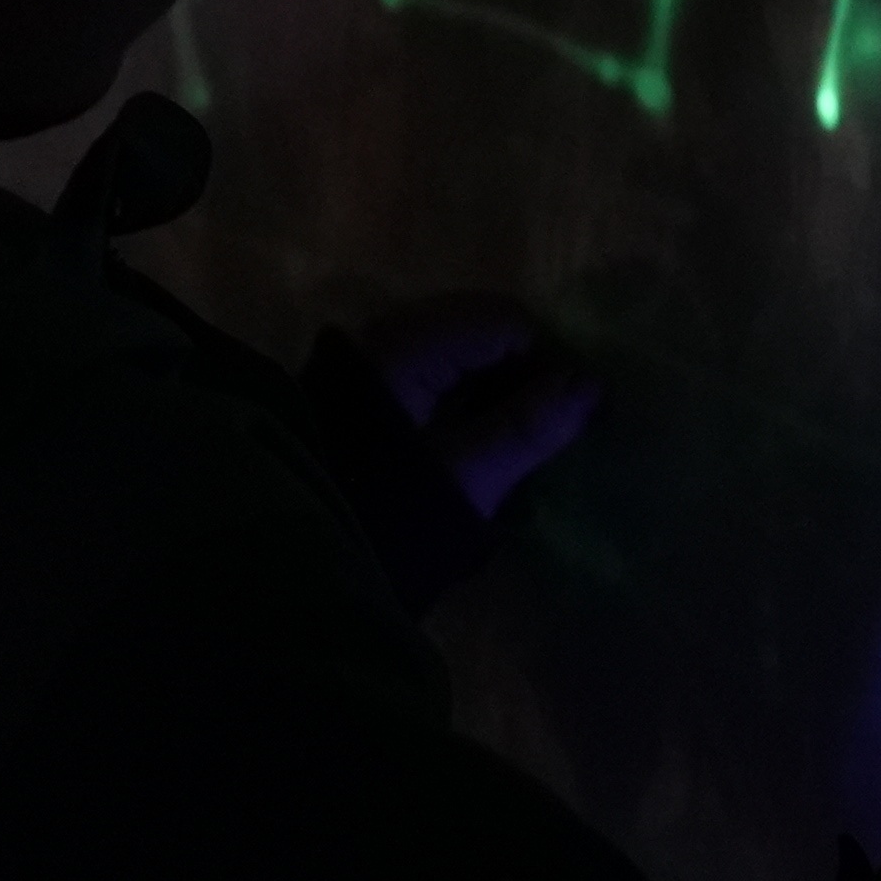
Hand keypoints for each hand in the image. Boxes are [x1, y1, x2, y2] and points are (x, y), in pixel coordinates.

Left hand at [352, 290, 601, 518]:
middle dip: (529, 373)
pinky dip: (468, 403)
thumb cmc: (385, 512)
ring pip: (459, 357)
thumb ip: (528, 427)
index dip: (554, 357)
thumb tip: (590, 386)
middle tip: (562, 427)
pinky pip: (434, 380)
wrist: (290, 560)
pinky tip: (485, 444)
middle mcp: (387, 337)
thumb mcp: (465, 476)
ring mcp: (372, 367)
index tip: (586, 409)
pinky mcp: (365, 399)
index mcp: (410, 344)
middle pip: (482, 332)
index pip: (506, 320)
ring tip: (528, 442)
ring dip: (500, 391)